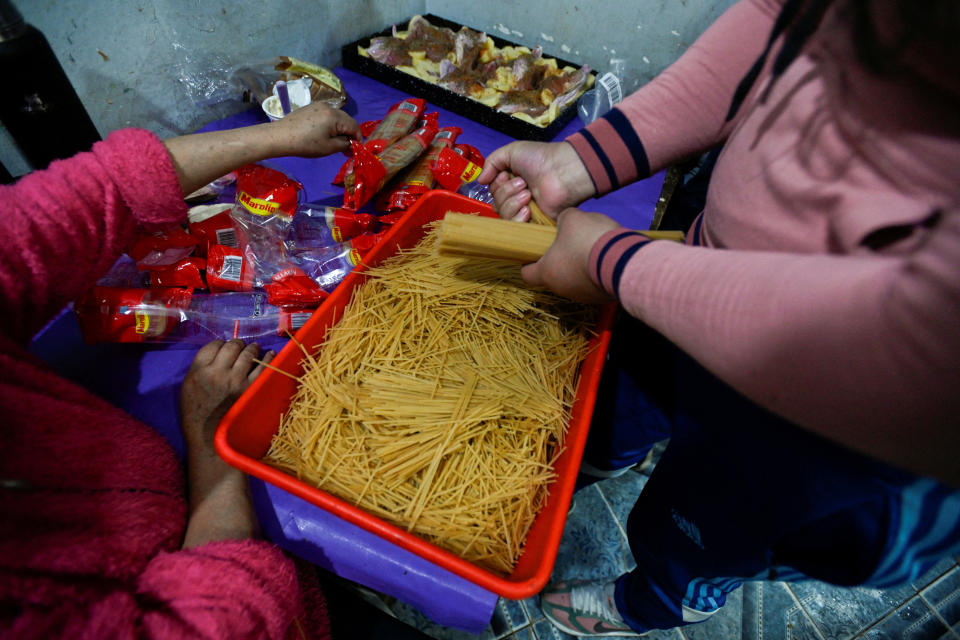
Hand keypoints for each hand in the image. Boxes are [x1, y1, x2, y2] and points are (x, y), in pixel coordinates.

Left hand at [165, 104, 360, 194]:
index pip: (354, 125)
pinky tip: (325, 135)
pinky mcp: (310, 108)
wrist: (280, 137)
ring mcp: (318, 105)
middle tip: (347, 149)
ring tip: (336, 143)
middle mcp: (328, 106)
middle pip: (346, 120)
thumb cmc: (305, 144)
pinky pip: (327, 116)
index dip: (358, 138)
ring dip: (340, 130)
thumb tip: (351, 144)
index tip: (356, 150)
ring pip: (337, 117)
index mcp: (335, 115)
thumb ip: (344, 145)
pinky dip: (330, 125)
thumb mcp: (328, 148)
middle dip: (349, 134)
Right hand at [180, 339, 273, 451]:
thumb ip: (200, 369)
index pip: (213, 345)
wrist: (210, 440)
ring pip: (248, 353)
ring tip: (254, 348)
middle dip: (237, 343)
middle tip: (241, 346)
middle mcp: (217, 373)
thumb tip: (218, 353)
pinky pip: (263, 367)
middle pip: (232, 346)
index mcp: (198, 372)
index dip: (221, 344)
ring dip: (252, 348)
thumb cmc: (197, 415)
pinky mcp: (252, 389)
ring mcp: (236, 380)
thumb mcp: (188, 389)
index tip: (225, 347)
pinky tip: (269, 355)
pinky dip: (268, 358)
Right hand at [477, 141, 594, 221]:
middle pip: (496, 204)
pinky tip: (528, 209)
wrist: (562, 170)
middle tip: (523, 183)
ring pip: (503, 215)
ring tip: (528, 193)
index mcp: (512, 183)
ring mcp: (527, 212)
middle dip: (505, 192)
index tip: (506, 175)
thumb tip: (480, 181)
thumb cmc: (542, 158)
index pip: (493, 193)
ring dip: (512, 202)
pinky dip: (517, 218)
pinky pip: (515, 228)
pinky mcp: (534, 224)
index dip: (496, 185)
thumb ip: (491, 162)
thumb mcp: (511, 152)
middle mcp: (518, 198)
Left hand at [521, 207, 620, 302]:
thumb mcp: (572, 218)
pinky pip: (595, 284)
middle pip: (554, 277)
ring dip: (580, 267)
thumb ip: (563, 219)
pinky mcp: (602, 297)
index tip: (534, 253)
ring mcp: (583, 296)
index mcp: (547, 272)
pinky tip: (606, 259)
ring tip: (593, 250)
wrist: (624, 260)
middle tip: (569, 245)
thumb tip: (565, 221)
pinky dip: (597, 273)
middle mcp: (562, 289)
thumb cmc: (589, 239)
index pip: (527, 274)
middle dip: (560, 261)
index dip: (529, 263)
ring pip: (575, 281)